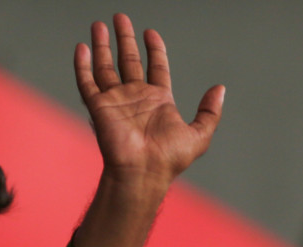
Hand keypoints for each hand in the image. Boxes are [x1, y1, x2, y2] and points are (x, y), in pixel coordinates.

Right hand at [75, 14, 222, 189]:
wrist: (143, 172)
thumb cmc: (169, 160)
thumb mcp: (199, 134)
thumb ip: (209, 112)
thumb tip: (220, 89)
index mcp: (158, 100)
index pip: (155, 66)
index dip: (154, 48)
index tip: (150, 33)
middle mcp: (135, 98)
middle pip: (128, 60)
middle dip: (124, 39)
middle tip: (120, 18)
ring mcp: (116, 101)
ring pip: (105, 67)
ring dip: (102, 45)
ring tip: (99, 24)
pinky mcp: (99, 108)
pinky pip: (88, 82)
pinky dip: (83, 65)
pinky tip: (82, 48)